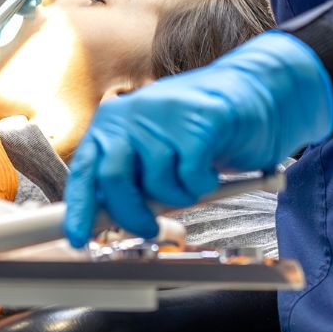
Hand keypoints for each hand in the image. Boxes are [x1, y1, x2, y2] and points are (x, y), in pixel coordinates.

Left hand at [63, 32, 332, 246]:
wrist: (256, 93)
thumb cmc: (200, 132)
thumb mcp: (155, 151)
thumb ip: (131, 177)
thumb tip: (105, 219)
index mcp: (113, 122)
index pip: (86, 169)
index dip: (79, 208)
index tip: (76, 239)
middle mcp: (132, 113)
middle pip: (113, 177)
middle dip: (130, 213)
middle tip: (149, 228)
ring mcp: (164, 114)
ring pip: (157, 183)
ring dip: (179, 195)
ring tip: (193, 178)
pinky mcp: (199, 121)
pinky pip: (191, 176)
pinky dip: (202, 184)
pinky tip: (211, 165)